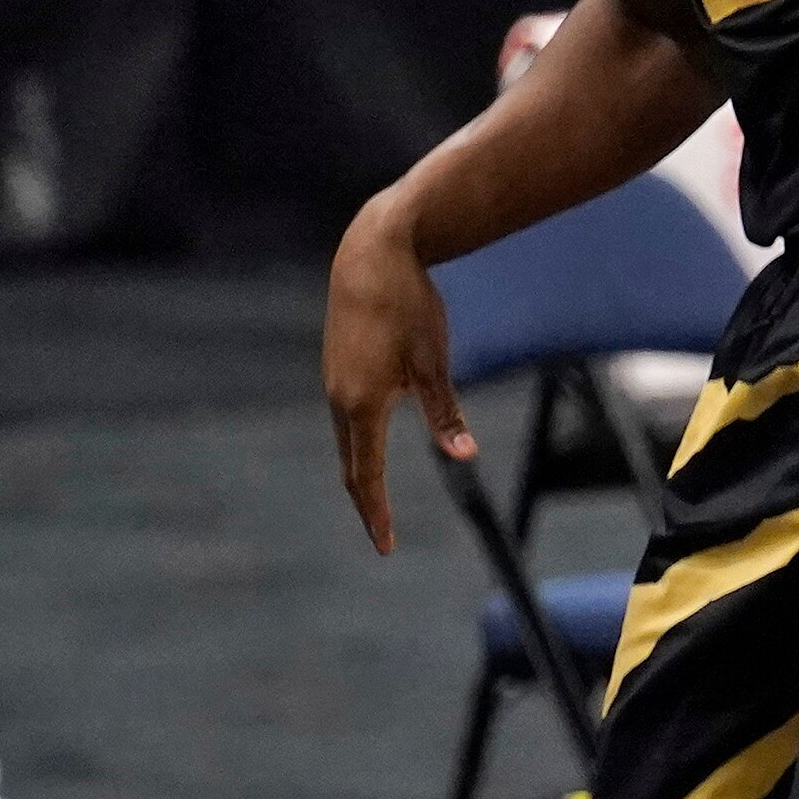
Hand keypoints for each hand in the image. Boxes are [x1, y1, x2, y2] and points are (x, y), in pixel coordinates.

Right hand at [323, 193, 471, 554]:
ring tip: (374, 500)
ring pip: (346, 440)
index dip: (376, 512)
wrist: (372, 254)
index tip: (384, 544)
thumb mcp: (434, 361)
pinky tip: (368, 448)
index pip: (367, 474)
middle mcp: (339, 398)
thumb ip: (445, 412)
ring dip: (360, 472)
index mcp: (362, 404)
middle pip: (351, 464)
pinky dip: (356, 443)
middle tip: (381, 535)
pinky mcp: (337, 365)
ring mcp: (333, 380)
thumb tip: (464, 454)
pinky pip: (345, 417)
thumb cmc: (409, 305)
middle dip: (367, 501)